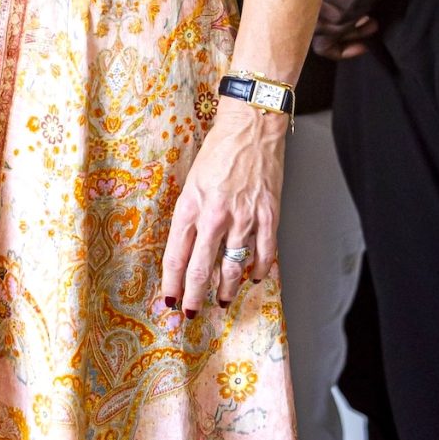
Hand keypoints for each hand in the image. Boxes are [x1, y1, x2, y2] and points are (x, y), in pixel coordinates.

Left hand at [160, 98, 285, 315]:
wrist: (251, 126)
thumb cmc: (218, 150)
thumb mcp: (191, 183)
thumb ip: (190, 215)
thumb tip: (188, 248)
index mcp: (190, 207)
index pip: (176, 256)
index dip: (172, 284)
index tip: (170, 300)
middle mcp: (215, 216)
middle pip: (201, 270)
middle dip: (194, 297)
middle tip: (192, 313)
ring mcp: (244, 217)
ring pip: (233, 267)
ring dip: (226, 289)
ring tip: (222, 302)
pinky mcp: (268, 214)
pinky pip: (264, 253)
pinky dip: (258, 270)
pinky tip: (253, 278)